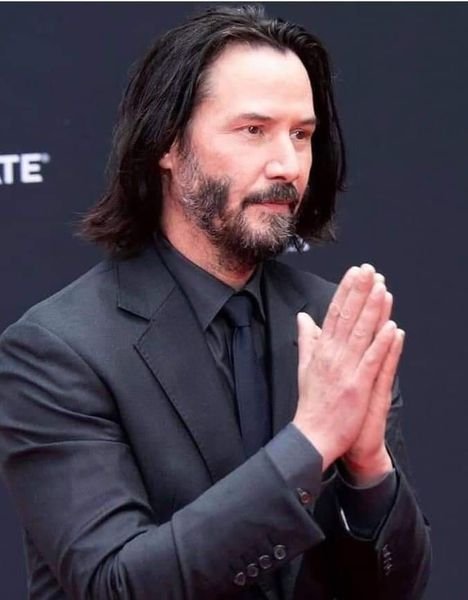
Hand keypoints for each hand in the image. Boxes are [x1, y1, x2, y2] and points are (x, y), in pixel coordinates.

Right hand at [293, 264, 397, 470]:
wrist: (312, 435)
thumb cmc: (311, 403)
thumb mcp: (304, 366)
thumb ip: (307, 339)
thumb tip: (303, 317)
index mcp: (321, 350)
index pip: (334, 313)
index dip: (346, 291)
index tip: (354, 273)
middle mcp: (332, 355)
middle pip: (347, 317)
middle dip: (359, 291)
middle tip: (370, 269)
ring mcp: (345, 370)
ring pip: (360, 333)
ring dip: (372, 309)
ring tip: (381, 288)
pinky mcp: (357, 385)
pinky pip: (371, 360)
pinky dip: (381, 343)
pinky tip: (391, 327)